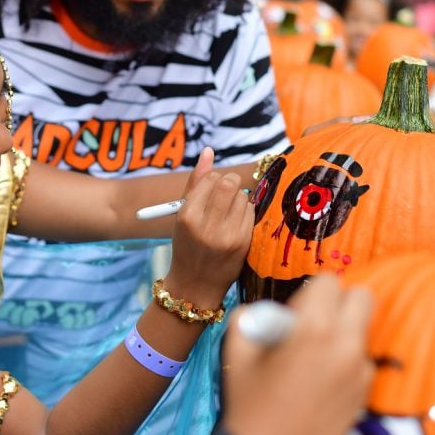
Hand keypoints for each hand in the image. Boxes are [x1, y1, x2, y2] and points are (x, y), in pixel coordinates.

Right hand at [163, 147, 252, 307]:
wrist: (195, 284)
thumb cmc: (187, 244)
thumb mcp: (183, 214)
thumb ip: (195, 181)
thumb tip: (209, 150)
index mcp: (188, 216)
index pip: (211, 179)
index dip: (214, 180)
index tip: (211, 189)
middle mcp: (207, 226)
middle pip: (230, 184)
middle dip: (230, 183)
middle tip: (226, 192)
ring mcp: (227, 236)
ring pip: (243, 197)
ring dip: (238, 199)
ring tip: (227, 214)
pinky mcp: (243, 244)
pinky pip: (251, 213)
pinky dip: (245, 213)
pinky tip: (235, 224)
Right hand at [221, 275, 374, 434]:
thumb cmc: (248, 404)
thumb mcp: (237, 350)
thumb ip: (251, 316)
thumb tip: (267, 309)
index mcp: (314, 327)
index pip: (331, 280)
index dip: (312, 291)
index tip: (298, 309)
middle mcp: (345, 344)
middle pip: (363, 297)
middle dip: (339, 303)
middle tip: (315, 322)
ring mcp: (360, 371)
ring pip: (364, 330)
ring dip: (345, 332)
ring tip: (315, 355)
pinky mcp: (366, 394)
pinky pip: (363, 360)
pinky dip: (347, 360)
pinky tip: (322, 380)